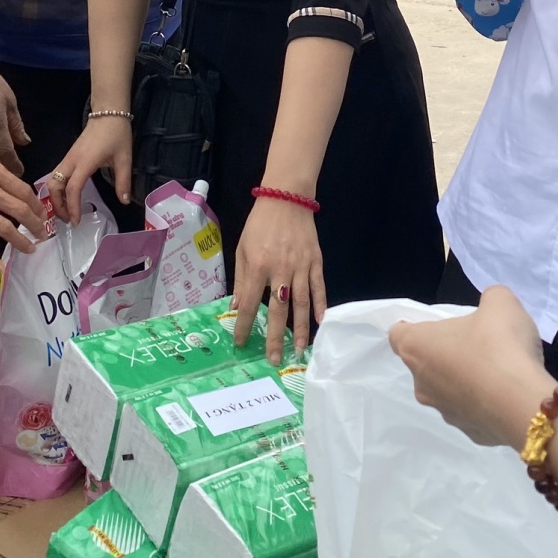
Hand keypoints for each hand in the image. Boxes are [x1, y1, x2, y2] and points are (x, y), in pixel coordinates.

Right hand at [0, 147, 47, 270]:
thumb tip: (12, 188)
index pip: (24, 191)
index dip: (36, 205)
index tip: (41, 214)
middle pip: (21, 210)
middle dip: (36, 224)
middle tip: (42, 233)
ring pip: (6, 228)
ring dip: (21, 241)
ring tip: (30, 249)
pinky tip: (0, 267)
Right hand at [50, 113, 133, 224]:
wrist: (108, 113)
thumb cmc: (117, 135)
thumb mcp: (125, 159)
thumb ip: (124, 181)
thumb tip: (124, 202)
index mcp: (85, 162)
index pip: (72, 188)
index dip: (72, 207)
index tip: (76, 221)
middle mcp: (71, 160)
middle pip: (53, 185)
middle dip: (57, 204)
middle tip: (68, 219)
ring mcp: (68, 157)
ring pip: (52, 180)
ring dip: (55, 197)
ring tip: (67, 211)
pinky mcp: (69, 156)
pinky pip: (56, 175)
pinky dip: (58, 189)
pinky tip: (68, 197)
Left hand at [232, 196, 325, 364]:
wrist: (287, 199)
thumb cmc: (260, 224)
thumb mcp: (242, 248)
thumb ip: (242, 279)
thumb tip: (237, 308)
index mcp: (258, 266)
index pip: (249, 303)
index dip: (243, 325)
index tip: (240, 343)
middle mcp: (280, 269)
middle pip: (277, 310)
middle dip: (275, 337)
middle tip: (274, 359)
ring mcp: (301, 267)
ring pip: (301, 304)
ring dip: (300, 329)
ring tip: (300, 350)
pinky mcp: (316, 262)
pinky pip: (319, 288)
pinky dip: (321, 306)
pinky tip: (321, 323)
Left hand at [390, 286, 555, 449]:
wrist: (523, 403)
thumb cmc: (499, 345)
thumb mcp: (499, 303)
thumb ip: (489, 299)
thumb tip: (489, 309)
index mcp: (417, 347)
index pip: (398, 334)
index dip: (414, 327)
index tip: (437, 325)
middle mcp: (421, 383)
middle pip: (424, 363)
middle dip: (446, 354)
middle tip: (476, 344)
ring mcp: (443, 412)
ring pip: (447, 391)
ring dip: (465, 381)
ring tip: (498, 371)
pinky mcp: (468, 434)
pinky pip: (472, 412)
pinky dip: (484, 404)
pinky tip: (507, 395)